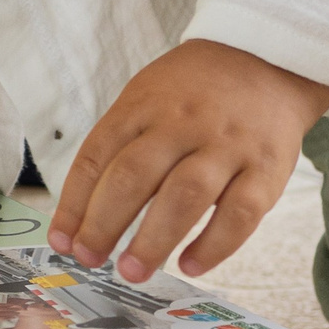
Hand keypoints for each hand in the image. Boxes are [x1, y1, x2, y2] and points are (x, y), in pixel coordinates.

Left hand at [48, 40, 328, 282]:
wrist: (266, 58)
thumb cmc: (193, 91)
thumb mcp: (147, 96)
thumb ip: (121, 147)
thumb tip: (85, 216)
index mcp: (144, 104)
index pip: (99, 155)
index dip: (75, 202)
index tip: (62, 240)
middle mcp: (182, 123)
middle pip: (135, 176)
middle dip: (105, 223)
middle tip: (89, 258)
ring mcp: (226, 145)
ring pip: (185, 196)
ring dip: (154, 240)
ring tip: (132, 271)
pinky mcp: (267, 168)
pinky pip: (240, 214)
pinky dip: (214, 246)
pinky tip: (190, 266)